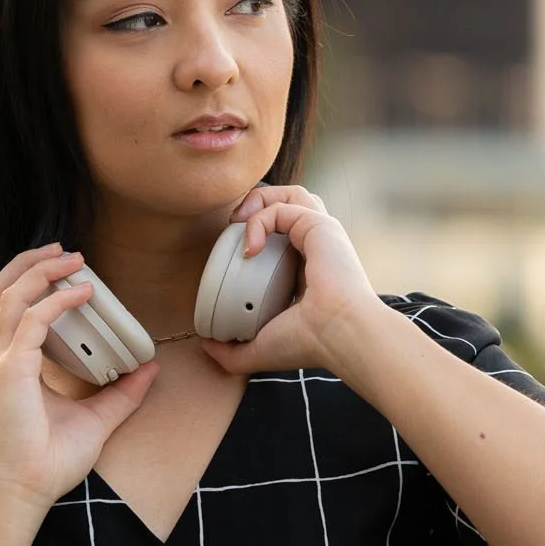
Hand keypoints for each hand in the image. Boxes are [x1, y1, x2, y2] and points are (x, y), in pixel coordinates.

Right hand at [0, 243, 159, 517]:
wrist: (26, 492)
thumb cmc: (48, 462)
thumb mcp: (96, 420)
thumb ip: (120, 394)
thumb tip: (149, 370)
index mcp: (12, 365)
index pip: (9, 309)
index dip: (32, 282)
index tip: (66, 270)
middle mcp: (2, 358)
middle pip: (1, 291)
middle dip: (29, 263)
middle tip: (63, 250)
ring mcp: (3, 362)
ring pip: (9, 295)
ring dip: (39, 270)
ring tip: (71, 258)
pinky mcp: (13, 371)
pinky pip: (32, 319)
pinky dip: (56, 300)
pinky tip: (83, 292)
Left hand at [199, 186, 383, 375]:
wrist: (338, 335)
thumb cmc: (309, 343)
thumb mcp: (260, 349)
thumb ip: (231, 352)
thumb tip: (206, 346)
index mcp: (309, 269)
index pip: (285, 235)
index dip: (258, 233)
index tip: (236, 256)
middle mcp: (318, 247)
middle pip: (291, 204)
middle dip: (258, 206)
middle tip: (234, 229)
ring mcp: (322, 233)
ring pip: (292, 193)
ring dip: (260, 199)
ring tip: (239, 223)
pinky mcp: (319, 225)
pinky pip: (282, 207)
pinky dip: (259, 220)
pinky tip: (250, 248)